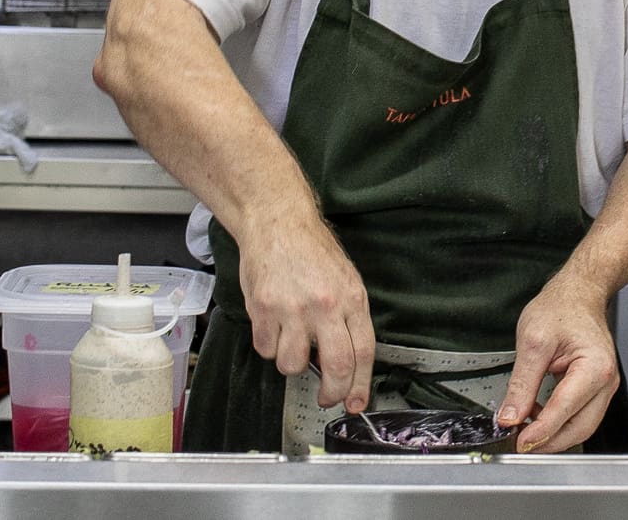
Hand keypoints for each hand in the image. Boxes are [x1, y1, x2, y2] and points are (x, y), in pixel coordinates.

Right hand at [237, 206, 375, 413]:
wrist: (277, 223)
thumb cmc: (311, 251)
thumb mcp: (345, 279)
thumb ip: (349, 318)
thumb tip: (350, 362)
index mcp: (352, 299)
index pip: (364, 352)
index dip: (360, 385)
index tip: (356, 403)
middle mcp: (325, 305)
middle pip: (337, 367)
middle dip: (332, 393)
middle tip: (327, 398)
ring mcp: (293, 309)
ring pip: (292, 364)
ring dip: (292, 363)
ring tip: (292, 343)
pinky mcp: (263, 309)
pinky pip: (265, 348)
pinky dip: (269, 345)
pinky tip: (273, 327)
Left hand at [498, 276, 619, 452]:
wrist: (578, 295)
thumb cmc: (561, 309)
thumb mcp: (532, 342)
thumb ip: (521, 383)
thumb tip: (510, 416)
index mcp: (594, 368)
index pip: (564, 411)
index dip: (540, 431)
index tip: (519, 440)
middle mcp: (606, 381)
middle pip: (579, 428)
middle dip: (548, 441)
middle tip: (519, 444)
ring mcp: (604, 387)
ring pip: (581, 426)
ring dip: (554, 434)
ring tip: (524, 429)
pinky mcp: (597, 389)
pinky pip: (580, 415)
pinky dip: (559, 422)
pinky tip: (537, 416)